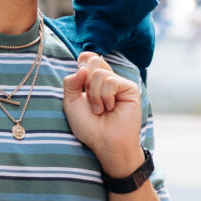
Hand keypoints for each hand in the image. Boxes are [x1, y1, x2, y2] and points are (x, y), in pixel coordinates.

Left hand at [61, 52, 144, 178]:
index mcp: (93, 80)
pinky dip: (105, 97)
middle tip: (90, 100)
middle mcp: (107, 78)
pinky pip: (111, 81)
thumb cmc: (89, 127)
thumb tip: (82, 67)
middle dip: (85, 82)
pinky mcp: (130, 88)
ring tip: (100, 110)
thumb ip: (70, 83)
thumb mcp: (71, 103)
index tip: (81, 85)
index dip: (81, 66)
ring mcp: (119, 82)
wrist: (105, 143)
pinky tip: (110, 108)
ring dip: (94, 96)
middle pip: (92, 60)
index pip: (87, 57)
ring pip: (98, 73)